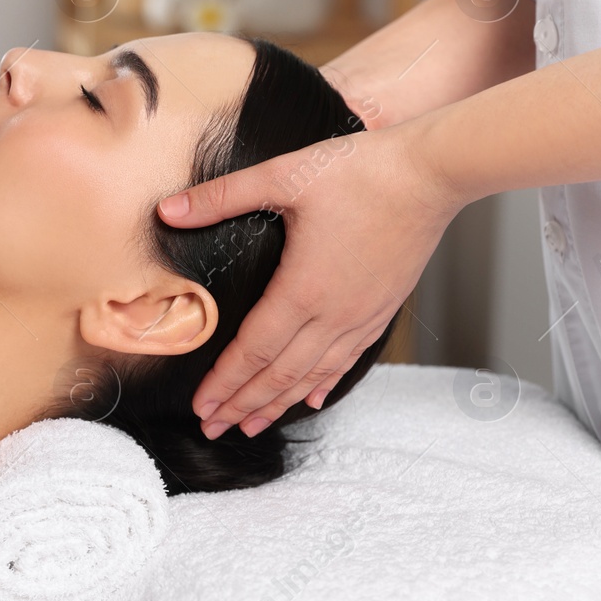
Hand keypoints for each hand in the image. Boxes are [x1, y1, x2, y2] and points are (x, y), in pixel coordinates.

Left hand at [156, 122, 460, 437]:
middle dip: (243, 404)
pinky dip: (322, 381)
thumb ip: (221, 196)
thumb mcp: (282, 176)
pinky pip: (347, 358)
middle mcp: (334, 313)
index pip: (253, 350)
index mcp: (303, 288)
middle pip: (279, 373)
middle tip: (213, 428)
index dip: (225, 382)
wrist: (431, 173)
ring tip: (252, 426)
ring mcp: (361, 315)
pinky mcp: (382, 308)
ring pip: (313, 374)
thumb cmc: (362, 172)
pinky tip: (310, 397)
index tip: (202, 406)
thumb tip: (168, 209)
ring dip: (279, 402)